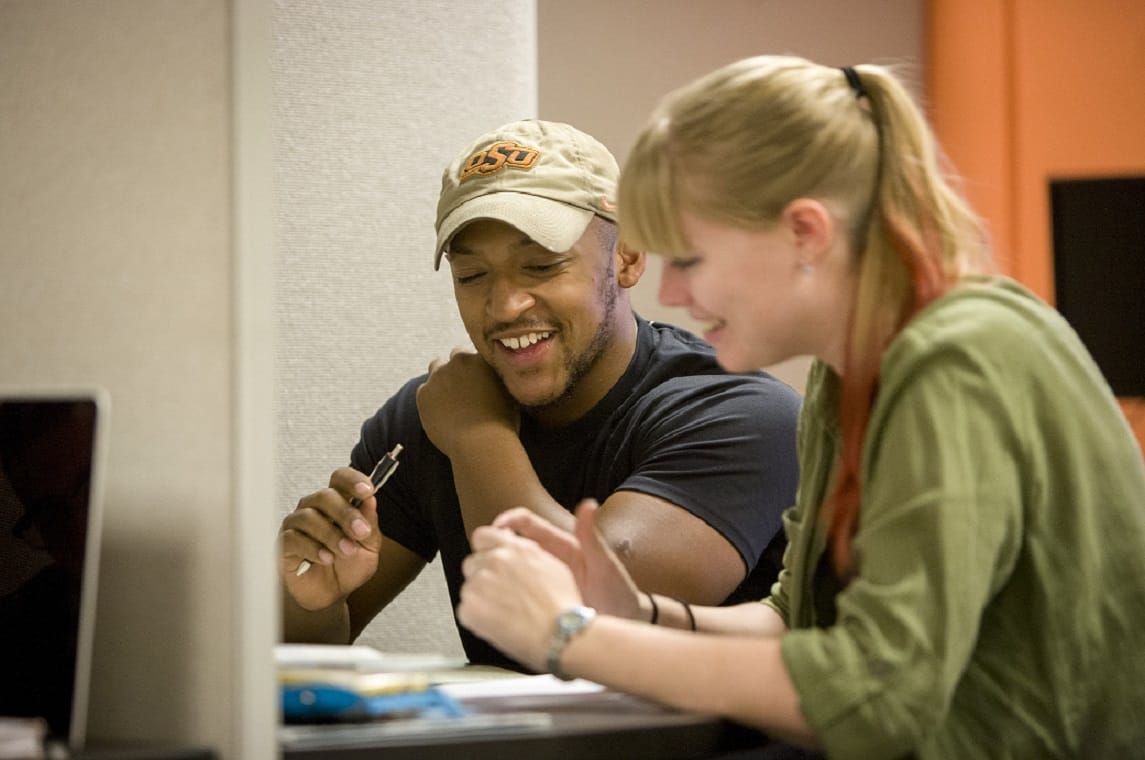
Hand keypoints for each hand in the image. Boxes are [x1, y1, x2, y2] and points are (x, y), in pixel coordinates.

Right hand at [278, 467, 382, 610]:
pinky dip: (313, 548)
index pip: (340, 479)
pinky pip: (293, 538)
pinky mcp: (284, 544)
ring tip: (346, 551)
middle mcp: (315, 508)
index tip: (368, 491)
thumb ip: (370, 524)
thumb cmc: (348, 567)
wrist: (330, 596)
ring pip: (309, 517)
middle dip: (346, 514)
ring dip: (331, 534)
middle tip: (360, 532)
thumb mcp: (369, 548)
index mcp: (338, 503)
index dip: (353, 480)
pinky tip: (326, 558)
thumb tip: (370, 500)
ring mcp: (297, 525)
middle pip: (325, 496)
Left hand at [415, 347, 517, 456]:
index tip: (478, 376)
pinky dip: (431, 399)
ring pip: (436, 368)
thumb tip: (495, 377)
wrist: (480, 443)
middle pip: (456, 356)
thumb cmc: (502, 423)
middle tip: (465, 387)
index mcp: (483, 358)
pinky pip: (425, 391)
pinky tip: (442, 413)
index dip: (477, 365)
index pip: (476, 352)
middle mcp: (460, 360)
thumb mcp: (510, 394)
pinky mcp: (423, 393)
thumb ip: (498, 379)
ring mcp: (439, 375)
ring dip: (442, 378)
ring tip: (451, 399)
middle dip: (459, 368)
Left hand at [458, 525, 582, 671]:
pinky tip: (498, 624)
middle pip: (471, 563)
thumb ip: (524, 552)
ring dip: (480, 599)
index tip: (487, 558)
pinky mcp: (470, 607)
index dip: (484, 549)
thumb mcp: (550, 564)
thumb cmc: (562, 604)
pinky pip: (465, 612)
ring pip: (468, 588)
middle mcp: (495, 560)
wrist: (562, 633)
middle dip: (482, 576)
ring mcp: (480, 583)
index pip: (482, 536)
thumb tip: (511, 545)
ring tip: (504, 613)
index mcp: (514, 548)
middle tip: (500, 594)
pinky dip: (477, 619)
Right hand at [494, 500, 643, 618]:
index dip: (507, 522)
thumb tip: (588, 504)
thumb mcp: (605, 563)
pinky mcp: (540, 600)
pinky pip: (515, 593)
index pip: (526, 523)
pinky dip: (502, 592)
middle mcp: (547, 560)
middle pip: (510, 544)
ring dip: (493, 570)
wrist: (625, 622)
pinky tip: (495, 601)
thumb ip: (591, 536)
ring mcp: (542, 581)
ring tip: (483, 578)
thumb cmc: (618, 591)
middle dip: (492, 546)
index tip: (495, 529)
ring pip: (509, 569)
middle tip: (480, 556)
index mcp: (560, 545)